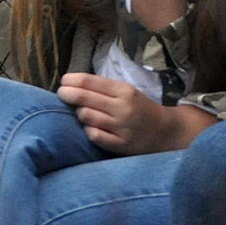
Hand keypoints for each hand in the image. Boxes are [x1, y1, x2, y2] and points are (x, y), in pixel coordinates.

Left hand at [57, 73, 212, 153]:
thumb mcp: (127, 92)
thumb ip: (104, 89)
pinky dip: (89, 130)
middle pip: (84, 98)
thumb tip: (72, 85)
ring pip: (86, 116)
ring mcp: (121, 127)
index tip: (64, 81)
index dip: (72, 80)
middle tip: (61, 93)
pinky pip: (93, 135)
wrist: (164, 131)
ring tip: (82, 112)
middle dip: (67, 94)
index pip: (91, 82)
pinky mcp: (120, 144)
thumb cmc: (140, 109)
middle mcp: (122, 107)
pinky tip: (91, 127)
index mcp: (125, 91)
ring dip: (80, 113)